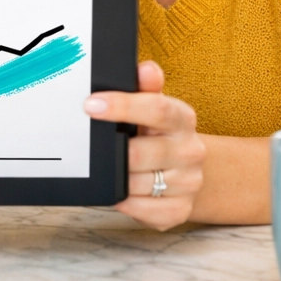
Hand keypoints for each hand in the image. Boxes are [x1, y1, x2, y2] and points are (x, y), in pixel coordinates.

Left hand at [84, 61, 205, 229]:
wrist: (187, 166)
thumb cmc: (159, 132)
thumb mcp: (152, 105)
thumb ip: (145, 87)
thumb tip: (145, 69)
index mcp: (182, 118)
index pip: (156, 108)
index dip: (122, 106)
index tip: (91, 105)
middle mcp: (190, 150)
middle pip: (141, 152)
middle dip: (113, 152)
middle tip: (95, 148)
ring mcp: (188, 182)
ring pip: (139, 184)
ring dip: (117, 178)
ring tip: (108, 168)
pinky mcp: (181, 210)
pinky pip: (146, 211)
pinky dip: (127, 203)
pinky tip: (119, 192)